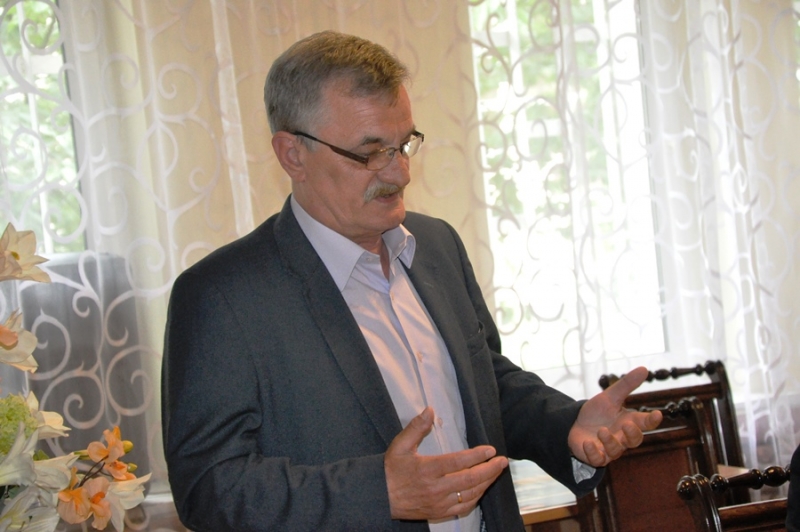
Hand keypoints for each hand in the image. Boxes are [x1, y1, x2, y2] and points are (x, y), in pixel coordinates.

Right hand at [384, 407, 508, 520]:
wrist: (380, 497)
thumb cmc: (391, 469)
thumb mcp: (400, 445)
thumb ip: (416, 427)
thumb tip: (430, 409)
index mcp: (427, 470)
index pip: (458, 462)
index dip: (477, 455)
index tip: (490, 450)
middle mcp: (435, 488)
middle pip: (470, 480)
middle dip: (490, 470)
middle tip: (503, 461)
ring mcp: (438, 503)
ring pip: (470, 494)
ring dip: (486, 483)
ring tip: (496, 472)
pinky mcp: (438, 513)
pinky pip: (463, 507)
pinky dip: (476, 498)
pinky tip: (482, 489)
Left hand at [568, 366, 662, 466]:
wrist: (575, 424)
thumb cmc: (597, 412)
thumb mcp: (610, 396)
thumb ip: (627, 385)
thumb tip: (644, 368)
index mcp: (628, 421)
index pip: (645, 423)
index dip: (652, 420)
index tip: (657, 414)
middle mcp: (622, 437)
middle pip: (635, 440)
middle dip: (633, 434)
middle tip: (627, 424)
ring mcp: (609, 448)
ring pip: (616, 450)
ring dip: (610, 441)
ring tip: (601, 430)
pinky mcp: (596, 456)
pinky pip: (598, 460)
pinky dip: (593, 452)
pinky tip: (588, 443)